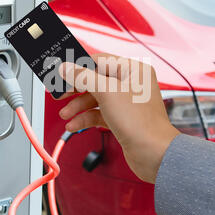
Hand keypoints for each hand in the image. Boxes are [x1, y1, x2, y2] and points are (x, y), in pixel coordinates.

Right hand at [58, 53, 179, 182]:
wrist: (153, 154)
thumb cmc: (141, 123)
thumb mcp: (106, 93)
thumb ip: (83, 77)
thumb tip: (66, 67)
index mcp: (133, 70)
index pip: (100, 60)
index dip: (79, 66)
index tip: (62, 71)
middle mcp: (132, 83)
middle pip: (96, 80)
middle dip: (76, 89)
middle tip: (60, 93)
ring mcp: (127, 102)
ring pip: (96, 98)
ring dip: (78, 106)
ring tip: (66, 113)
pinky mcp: (122, 118)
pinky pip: (100, 113)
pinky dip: (86, 118)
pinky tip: (74, 124)